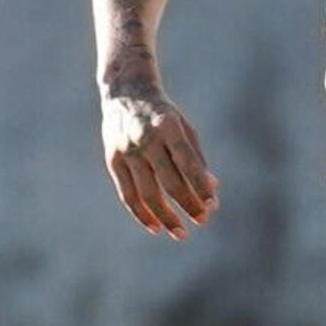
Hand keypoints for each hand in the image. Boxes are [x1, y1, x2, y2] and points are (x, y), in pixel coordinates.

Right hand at [100, 85, 217, 237]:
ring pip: (147, 194)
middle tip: (202, 221)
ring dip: (165, 217)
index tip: (212, 205)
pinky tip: (155, 227)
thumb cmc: (163, 114)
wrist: (125, 93)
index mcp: (168, 127)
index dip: (200, 186)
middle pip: (169, 182)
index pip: (188, 162)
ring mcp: (127, 150)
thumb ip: (196, 158)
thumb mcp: (184, 127)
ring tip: (180, 233)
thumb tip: (211, 190)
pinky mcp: (112, 160)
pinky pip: (127, 194)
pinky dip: (141, 214)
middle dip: (188, 204)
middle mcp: (146, 139)